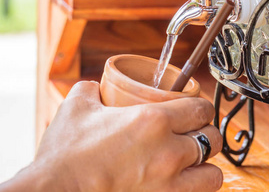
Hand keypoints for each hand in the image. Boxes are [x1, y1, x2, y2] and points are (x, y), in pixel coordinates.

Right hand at [29, 81, 222, 190]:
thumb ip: (92, 88)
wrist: (55, 191)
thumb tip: (97, 87)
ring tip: (191, 163)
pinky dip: (194, 189)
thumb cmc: (65, 152)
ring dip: (205, 165)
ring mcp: (168, 184)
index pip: (200, 109)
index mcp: (152, 120)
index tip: (196, 110)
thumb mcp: (77, 106)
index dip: (201, 108)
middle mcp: (168, 152)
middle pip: (211, 139)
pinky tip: (181, 183)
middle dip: (204, 133)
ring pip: (213, 174)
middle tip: (191, 133)